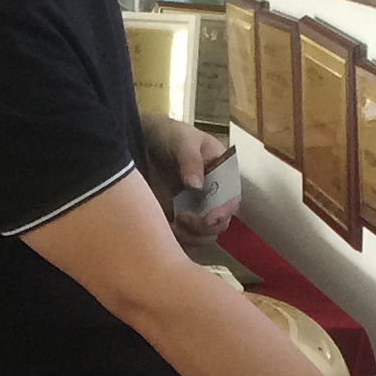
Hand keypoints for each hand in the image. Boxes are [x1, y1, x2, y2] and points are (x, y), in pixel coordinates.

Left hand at [147, 117, 234, 238]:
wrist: (143, 142)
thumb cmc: (170, 135)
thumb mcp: (183, 141)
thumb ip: (190, 161)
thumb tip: (197, 187)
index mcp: (222, 175)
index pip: (232, 200)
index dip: (224, 212)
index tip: (208, 218)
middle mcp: (214, 196)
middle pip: (220, 224)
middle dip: (205, 228)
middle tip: (183, 218)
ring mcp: (196, 210)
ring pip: (204, 236)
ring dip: (191, 237)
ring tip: (172, 224)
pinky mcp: (178, 220)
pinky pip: (186, 239)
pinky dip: (178, 240)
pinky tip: (165, 228)